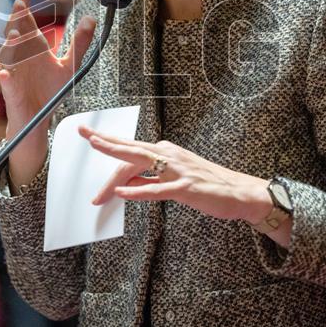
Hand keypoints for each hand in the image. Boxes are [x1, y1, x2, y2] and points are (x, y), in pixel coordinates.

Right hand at [0, 0, 96, 186]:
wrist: (40, 117)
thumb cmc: (50, 90)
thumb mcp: (70, 65)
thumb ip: (80, 42)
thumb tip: (91, 18)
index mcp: (33, 46)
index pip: (26, 20)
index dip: (24, 3)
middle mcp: (21, 55)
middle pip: (15, 31)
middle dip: (17, 19)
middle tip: (21, 5)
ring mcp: (14, 71)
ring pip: (8, 54)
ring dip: (10, 45)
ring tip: (16, 34)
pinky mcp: (12, 90)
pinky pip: (7, 82)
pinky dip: (6, 77)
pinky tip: (5, 73)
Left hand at [78, 126, 268, 222]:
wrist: (240, 192)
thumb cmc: (208, 186)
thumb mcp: (175, 180)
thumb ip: (151, 180)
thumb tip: (128, 184)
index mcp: (167, 152)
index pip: (132, 148)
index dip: (110, 144)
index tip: (91, 137)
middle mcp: (170, 156)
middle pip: (131, 148)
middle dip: (106, 141)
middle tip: (85, 134)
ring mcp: (177, 170)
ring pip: (140, 161)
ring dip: (117, 156)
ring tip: (97, 148)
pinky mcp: (185, 188)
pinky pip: (156, 190)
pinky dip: (137, 191)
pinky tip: (122, 192)